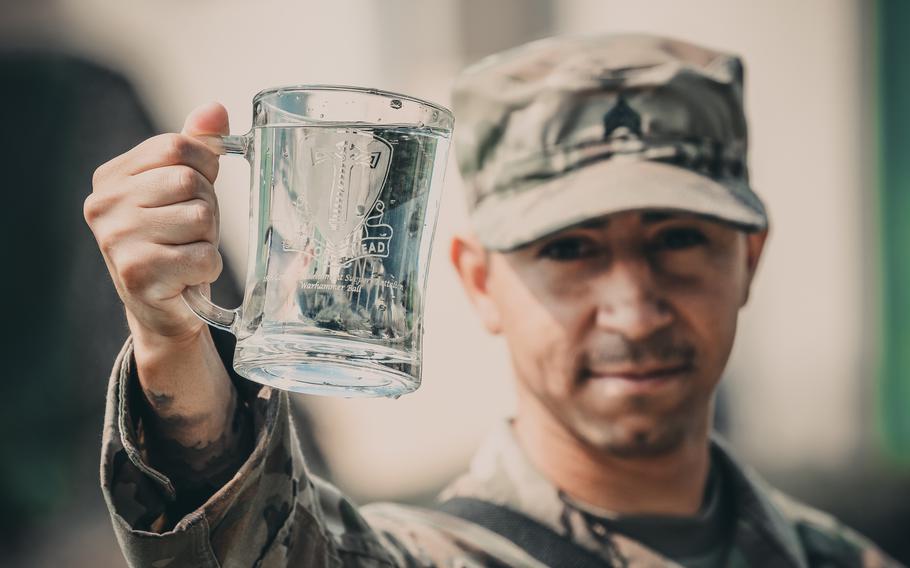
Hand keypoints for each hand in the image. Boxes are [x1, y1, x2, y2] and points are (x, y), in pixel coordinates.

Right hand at [85, 103, 227, 346]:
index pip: (177, 146)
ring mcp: (117, 240)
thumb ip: (195, 147)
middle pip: (191, 182)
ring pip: (202, 218)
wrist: (164, 308)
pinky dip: (208, 268)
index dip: (205, 167)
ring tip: (187, 253)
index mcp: (111, 177)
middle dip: (208, 207)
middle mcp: (105, 205)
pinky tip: (188, 276)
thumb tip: (215, 110)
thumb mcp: (182, 189)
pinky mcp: (138, 273)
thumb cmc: (175, 241)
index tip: (197, 191)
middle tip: (191, 232)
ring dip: (209, 240)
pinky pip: (204, 256)